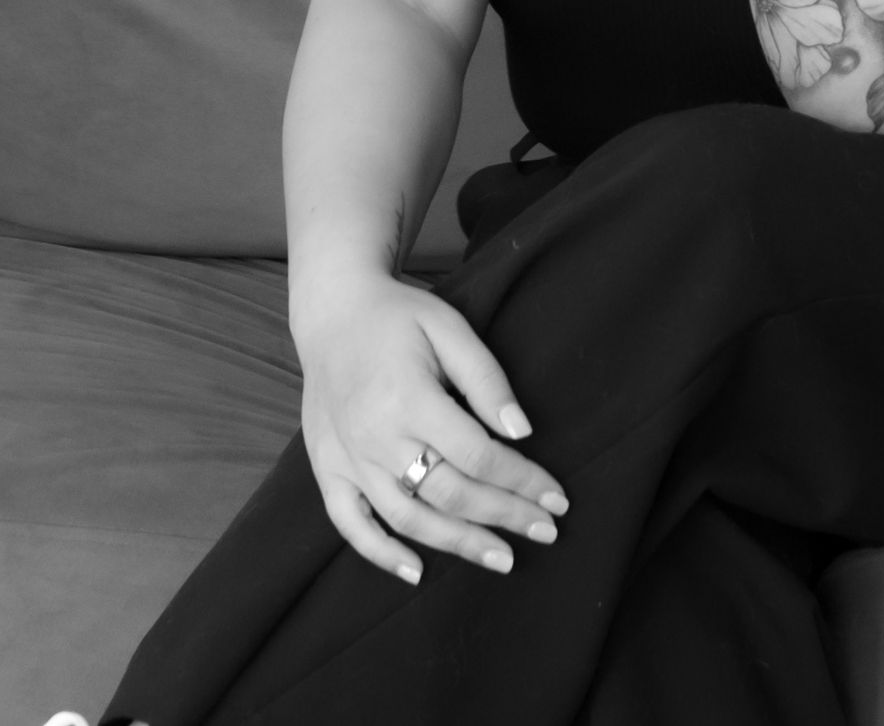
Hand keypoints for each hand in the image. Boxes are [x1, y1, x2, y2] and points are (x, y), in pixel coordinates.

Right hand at [296, 276, 567, 584]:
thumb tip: (522, 431)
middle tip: (545, 531)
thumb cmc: (398, 316)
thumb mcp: (448, 328)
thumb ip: (486, 378)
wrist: (332, 311)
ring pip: (407, 519)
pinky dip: (382, 554)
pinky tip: (416, 571)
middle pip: (449, 493)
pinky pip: (351, 524)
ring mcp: (347, 459)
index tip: (556, 498)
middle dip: (504, 517)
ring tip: (501, 558)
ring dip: (458, 544)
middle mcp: (376, 437)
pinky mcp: (327, 469)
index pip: (477, 455)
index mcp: (409, 399)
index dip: (521, 481)